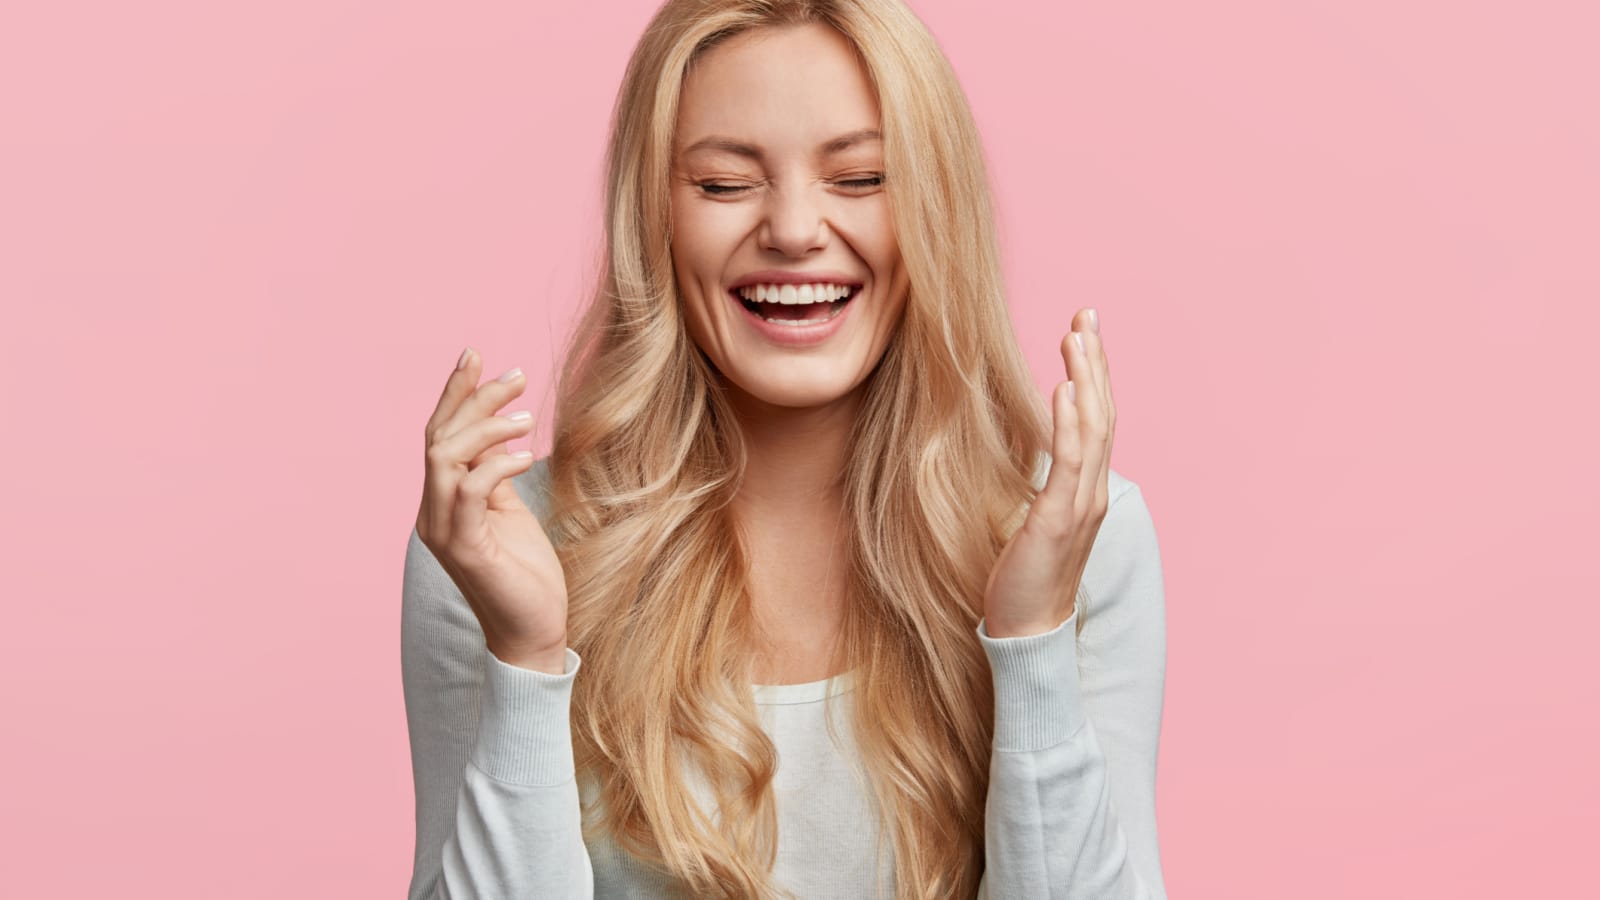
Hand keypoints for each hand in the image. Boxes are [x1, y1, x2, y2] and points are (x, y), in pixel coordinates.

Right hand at [415, 348, 569, 672]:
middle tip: (515, 376)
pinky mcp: (466, 550)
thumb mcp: (509, 512)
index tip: (476, 355)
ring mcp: (444, 532)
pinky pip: (469, 492)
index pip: (440, 436)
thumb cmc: (524, 574)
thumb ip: (494, 475)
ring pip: (445, 458)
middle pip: (439, 438)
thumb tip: (497, 432)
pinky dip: (497, 466)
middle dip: (472, 399)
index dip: (455, 394)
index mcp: (442, 501)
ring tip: (529, 418)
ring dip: (486, 428)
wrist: (533, 632)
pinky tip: (528, 456)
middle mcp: (433, 513)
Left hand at [982, 308, 1115, 637]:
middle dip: (1095, 361)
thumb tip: (1018, 451)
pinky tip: (1064, 388)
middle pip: (1102, 413)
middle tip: (1086, 316)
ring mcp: (1081, 505)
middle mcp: (1093, 492)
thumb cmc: (1023, 577)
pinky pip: (1070, 463)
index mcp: (1086, 490)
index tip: (1083, 333)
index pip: (1096, 421)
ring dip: (1086, 378)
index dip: (1093, 375)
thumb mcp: (1029, 518)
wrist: (1027, 630)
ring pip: (1093, 428)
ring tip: (1076, 336)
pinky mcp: (1059, 519)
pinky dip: (1070, 422)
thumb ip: (1035, 484)